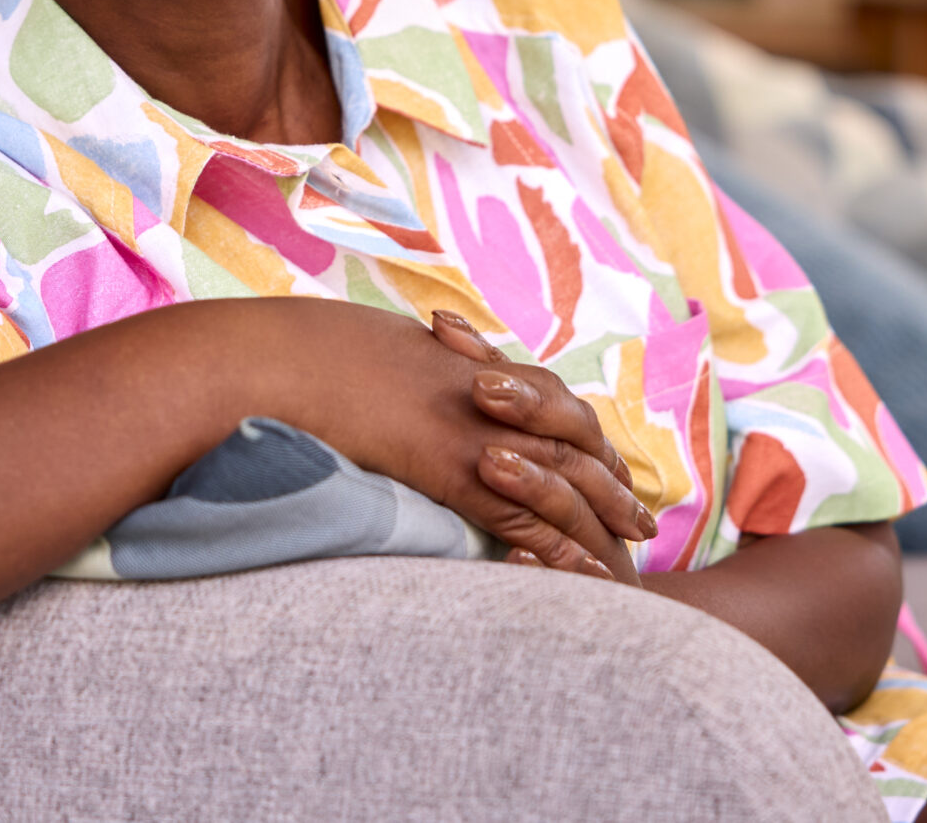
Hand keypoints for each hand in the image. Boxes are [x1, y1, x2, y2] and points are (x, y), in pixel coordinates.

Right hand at [255, 300, 654, 585]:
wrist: (284, 360)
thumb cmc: (310, 357)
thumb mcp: (374, 353)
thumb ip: (406, 374)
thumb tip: (403, 383)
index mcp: (471, 367)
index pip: (551, 402)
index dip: (584, 437)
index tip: (609, 461)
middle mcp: (488, 396)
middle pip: (576, 440)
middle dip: (613, 478)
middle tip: (642, 513)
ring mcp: (478, 431)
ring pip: (564, 480)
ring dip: (603, 517)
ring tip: (633, 549)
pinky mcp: (460, 470)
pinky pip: (524, 517)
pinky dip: (559, 548)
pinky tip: (581, 574)